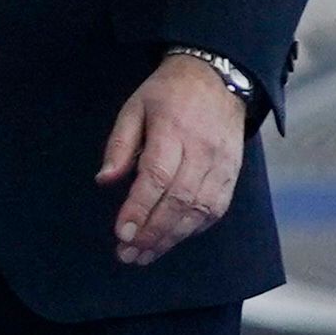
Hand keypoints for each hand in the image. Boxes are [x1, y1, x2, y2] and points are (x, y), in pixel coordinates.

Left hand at [98, 55, 248, 266]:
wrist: (217, 78)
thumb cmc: (168, 94)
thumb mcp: (134, 108)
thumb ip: (119, 145)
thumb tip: (103, 181)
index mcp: (173, 130)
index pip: (157, 176)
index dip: (139, 208)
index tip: (121, 233)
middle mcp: (201, 150)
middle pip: (178, 200)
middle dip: (151, 233)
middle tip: (127, 254)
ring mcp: (221, 164)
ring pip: (198, 210)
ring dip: (170, 238)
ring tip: (144, 256)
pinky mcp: (231, 174)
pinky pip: (215, 210)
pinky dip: (193, 230)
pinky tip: (171, 240)